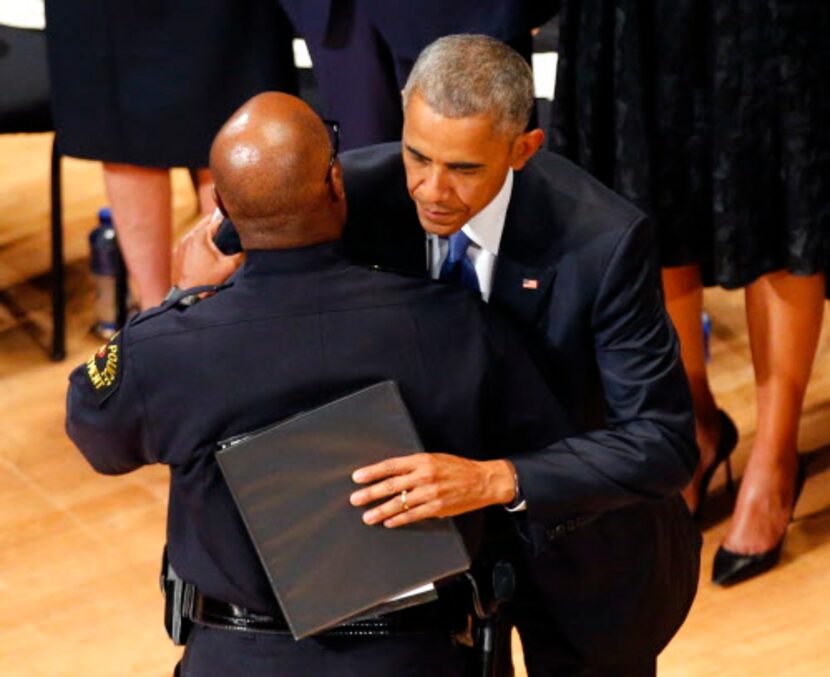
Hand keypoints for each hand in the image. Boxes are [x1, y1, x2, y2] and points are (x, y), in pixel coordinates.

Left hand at [172, 211, 243, 288]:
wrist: (188, 296)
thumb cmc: (207, 281)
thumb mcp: (229, 267)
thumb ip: (241, 254)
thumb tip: (250, 246)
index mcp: (200, 236)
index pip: (216, 221)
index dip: (227, 223)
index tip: (234, 226)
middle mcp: (188, 237)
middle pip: (205, 224)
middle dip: (216, 228)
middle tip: (227, 235)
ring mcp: (180, 245)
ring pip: (197, 233)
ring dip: (207, 236)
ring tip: (217, 246)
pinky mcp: (177, 254)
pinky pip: (190, 243)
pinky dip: (198, 245)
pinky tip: (205, 255)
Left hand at [350, 453, 515, 527]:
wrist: (482, 481)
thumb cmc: (457, 468)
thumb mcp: (434, 459)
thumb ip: (414, 465)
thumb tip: (391, 474)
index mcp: (422, 460)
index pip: (391, 466)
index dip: (372, 472)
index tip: (357, 477)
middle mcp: (424, 476)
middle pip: (391, 485)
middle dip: (370, 493)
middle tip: (355, 499)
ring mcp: (430, 493)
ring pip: (399, 503)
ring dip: (380, 510)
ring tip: (367, 516)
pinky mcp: (437, 508)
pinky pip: (413, 515)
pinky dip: (398, 519)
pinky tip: (388, 522)